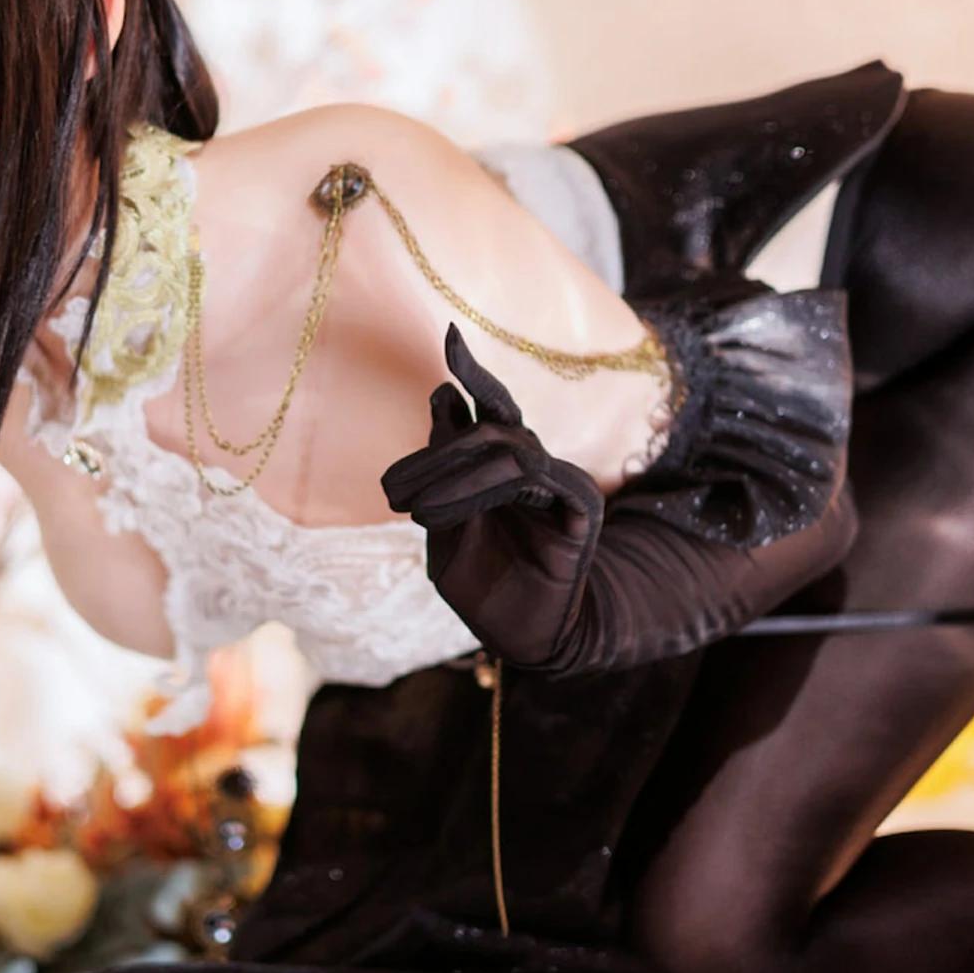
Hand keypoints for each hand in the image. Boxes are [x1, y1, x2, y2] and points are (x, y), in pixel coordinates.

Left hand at [381, 326, 604, 665]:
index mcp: (501, 461)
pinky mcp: (581, 509)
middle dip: (437, 449)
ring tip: (415, 514)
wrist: (516, 636)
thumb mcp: (442, 519)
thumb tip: (441, 395)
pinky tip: (455, 517)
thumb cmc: (479, 580)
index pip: (489, 404)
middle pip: (493, 423)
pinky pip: (536, 479)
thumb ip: (441, 465)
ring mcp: (560, 483)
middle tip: (392, 493)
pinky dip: (487, 492)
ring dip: (452, 477)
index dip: (473, 370)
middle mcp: (534, 463)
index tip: (451, 335)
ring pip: (507, 449)